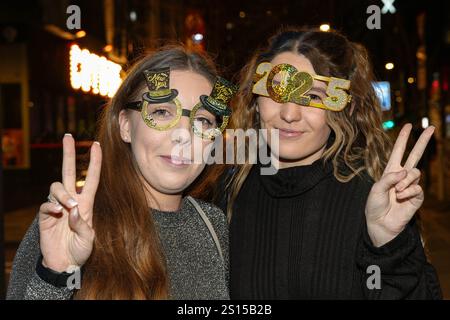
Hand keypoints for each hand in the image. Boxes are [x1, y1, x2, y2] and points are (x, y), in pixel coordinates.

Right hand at [39, 134, 101, 271]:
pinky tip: (56, 212)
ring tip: (67, 206)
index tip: (96, 145)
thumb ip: (82, 224)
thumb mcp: (88, 239)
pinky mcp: (45, 216)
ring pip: (56, 186)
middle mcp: (72, 201)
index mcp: (86, 203)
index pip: (91, 178)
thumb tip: (73, 208)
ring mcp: (57, 206)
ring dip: (62, 193)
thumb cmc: (80, 250)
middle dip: (69, 153)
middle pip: (68, 172)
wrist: (65, 264)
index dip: (94, 162)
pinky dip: (50, 205)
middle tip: (68, 137)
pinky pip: (45, 203)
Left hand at [365, 123, 434, 246]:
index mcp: (390, 171)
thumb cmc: (375, 206)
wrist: (380, 223)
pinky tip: (401, 198)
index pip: (398, 151)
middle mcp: (402, 176)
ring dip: (405, 182)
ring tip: (396, 192)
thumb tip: (404, 172)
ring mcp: (410, 186)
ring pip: (416, 173)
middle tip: (431, 128)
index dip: (403, 139)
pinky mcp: (417, 197)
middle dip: (422, 142)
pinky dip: (408, 192)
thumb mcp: (376, 189)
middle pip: (415, 155)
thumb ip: (389, 178)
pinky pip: (417, 188)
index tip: (408, 125)